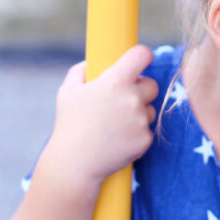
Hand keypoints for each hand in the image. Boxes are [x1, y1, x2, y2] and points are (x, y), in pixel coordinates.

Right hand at [44, 45, 158, 190]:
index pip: (142, 55)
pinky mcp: (145, 140)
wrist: (74, 163)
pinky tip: (118, 139)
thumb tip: (92, 63)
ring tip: (115, 124)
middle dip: (140, 90)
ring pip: (150, 109)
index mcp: (115, 81)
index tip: (139, 62)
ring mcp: (140, 120)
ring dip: (139, 113)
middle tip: (122, 100)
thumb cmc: (69, 125)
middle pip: (152, 85)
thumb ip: (80, 71)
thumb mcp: (67, 92)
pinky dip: (137, 134)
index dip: (142, 57)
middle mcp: (132, 98)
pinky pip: (147, 130)